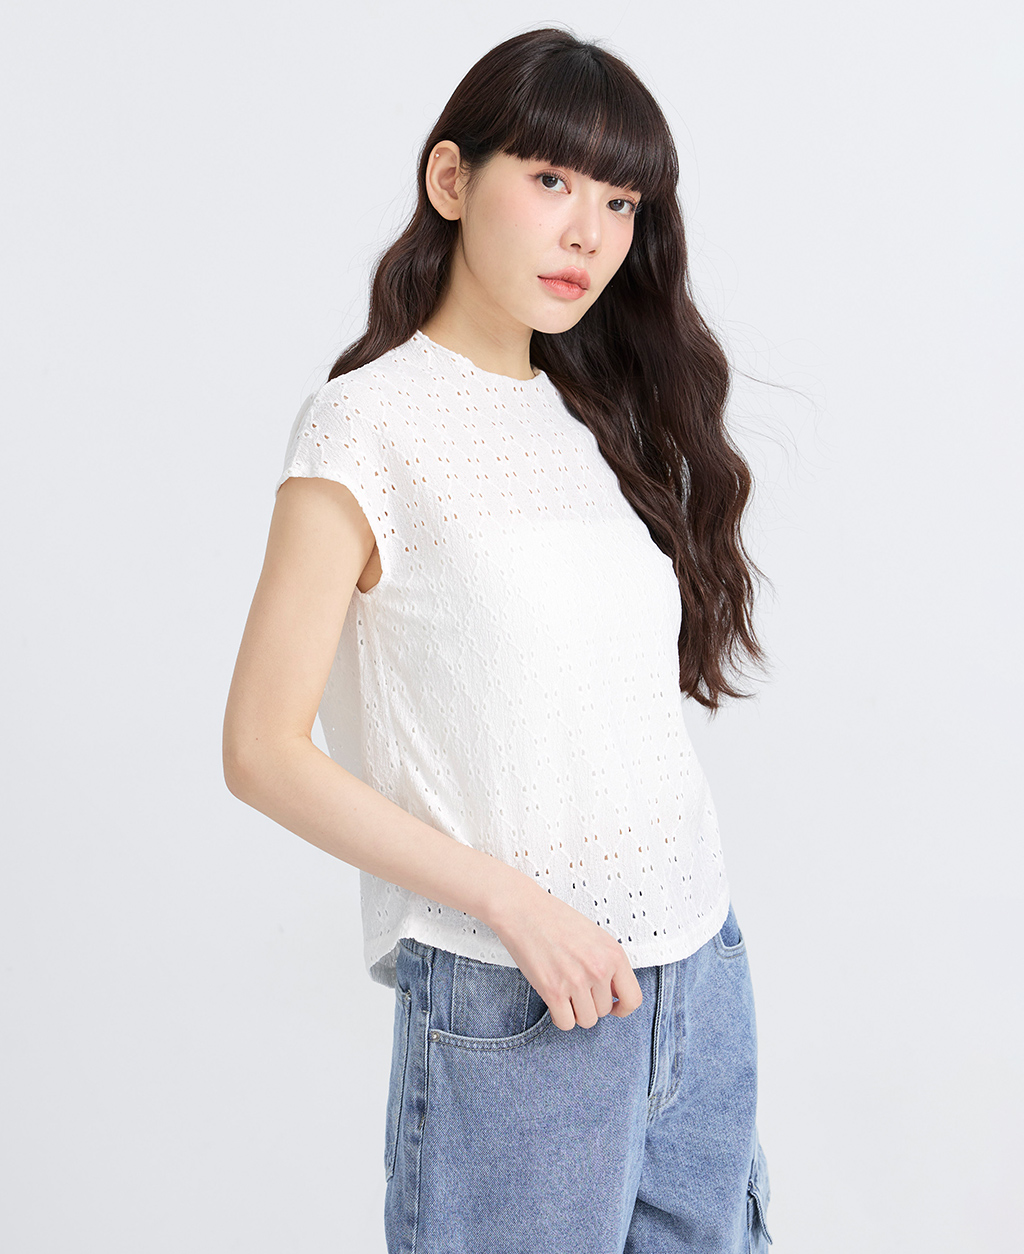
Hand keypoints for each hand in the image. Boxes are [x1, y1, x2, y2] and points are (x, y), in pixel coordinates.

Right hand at [488, 880, 643, 1031]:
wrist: (524, 910)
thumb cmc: (556, 920)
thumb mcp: (595, 937)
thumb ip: (608, 964)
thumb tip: (614, 994)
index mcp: (614, 954)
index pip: (633, 998)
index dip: (622, 1008)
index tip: (613, 1007)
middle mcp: (599, 969)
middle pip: (604, 1011)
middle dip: (590, 1003)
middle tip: (575, 986)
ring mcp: (577, 981)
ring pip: (587, 1020)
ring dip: (576, 1011)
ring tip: (565, 992)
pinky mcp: (553, 991)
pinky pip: (566, 1023)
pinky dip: (560, 1017)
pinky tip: (554, 1001)